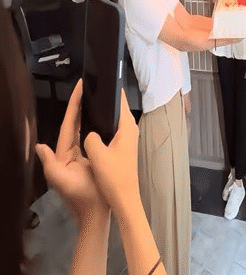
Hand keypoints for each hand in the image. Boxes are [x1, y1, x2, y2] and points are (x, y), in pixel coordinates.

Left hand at [35, 79, 107, 221]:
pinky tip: (103, 116)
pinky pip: (94, 136)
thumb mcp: (60, 181)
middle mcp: (72, 150)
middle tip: (87, 85)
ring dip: (88, 112)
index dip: (73, 105)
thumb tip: (39, 146)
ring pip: (85, 127)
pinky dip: (96, 124)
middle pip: (76, 122)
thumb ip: (50, 163)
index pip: (69, 123)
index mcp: (64, 152)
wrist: (96, 212)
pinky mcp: (95, 156)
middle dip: (80, 104)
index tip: (79, 87)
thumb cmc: (79, 195)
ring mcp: (84, 153)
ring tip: (94, 95)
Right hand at [83, 91, 140, 219]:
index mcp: (127, 126)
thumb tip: (89, 131)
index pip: (121, 99)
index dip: (111, 87)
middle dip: (104, 98)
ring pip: (113, 119)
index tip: (100, 76)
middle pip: (117, 107)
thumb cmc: (114, 176)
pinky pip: (111, 129)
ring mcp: (128, 137)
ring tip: (85, 103)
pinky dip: (103, 125)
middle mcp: (130, 128)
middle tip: (86, 89)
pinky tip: (90, 126)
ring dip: (102, 113)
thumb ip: (91, 137)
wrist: (125, 199)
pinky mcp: (123, 146)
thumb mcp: (98, 155)